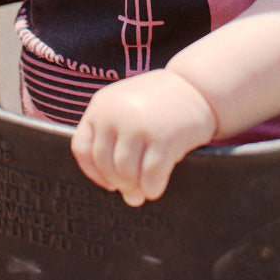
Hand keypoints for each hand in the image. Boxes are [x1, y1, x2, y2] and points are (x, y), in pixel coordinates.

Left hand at [71, 69, 217, 206]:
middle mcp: (115, 112)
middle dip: (118, 183)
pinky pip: (150, 176)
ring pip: (125, 172)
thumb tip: (124, 194)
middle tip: (132, 193)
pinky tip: (156, 188)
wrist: (197, 85)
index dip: (92, 172)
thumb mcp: (128, 109)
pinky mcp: (163, 136)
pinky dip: (152, 188)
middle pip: (104, 163)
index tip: (108, 182)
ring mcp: (138, 124)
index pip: (82, 147)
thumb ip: (117, 142)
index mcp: (101, 104)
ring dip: (135, 187)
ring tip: (143, 190)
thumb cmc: (161, 104)